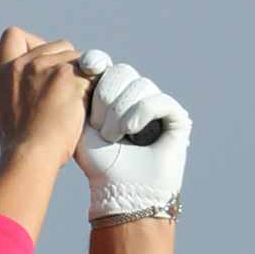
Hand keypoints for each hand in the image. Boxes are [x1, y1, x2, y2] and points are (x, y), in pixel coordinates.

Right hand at [0, 27, 88, 163]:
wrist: (30, 157)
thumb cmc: (24, 142)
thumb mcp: (11, 106)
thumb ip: (24, 83)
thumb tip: (49, 70)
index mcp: (4, 72)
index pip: (13, 35)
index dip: (33, 42)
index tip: (42, 61)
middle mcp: (23, 64)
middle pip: (58, 44)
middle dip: (67, 63)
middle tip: (64, 93)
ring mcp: (46, 67)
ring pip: (78, 57)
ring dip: (81, 77)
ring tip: (69, 106)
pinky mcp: (68, 76)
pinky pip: (91, 74)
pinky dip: (91, 90)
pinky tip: (80, 109)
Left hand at [72, 52, 191, 222]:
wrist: (120, 191)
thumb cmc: (98, 164)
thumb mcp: (79, 127)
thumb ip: (77, 97)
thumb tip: (78, 62)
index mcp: (114, 96)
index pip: (108, 67)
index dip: (99, 63)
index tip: (88, 65)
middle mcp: (137, 97)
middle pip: (121, 72)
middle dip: (106, 97)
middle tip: (100, 127)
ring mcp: (158, 105)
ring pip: (139, 85)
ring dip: (121, 112)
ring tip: (113, 137)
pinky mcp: (176, 117)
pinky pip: (158, 100)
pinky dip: (141, 113)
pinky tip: (131, 131)